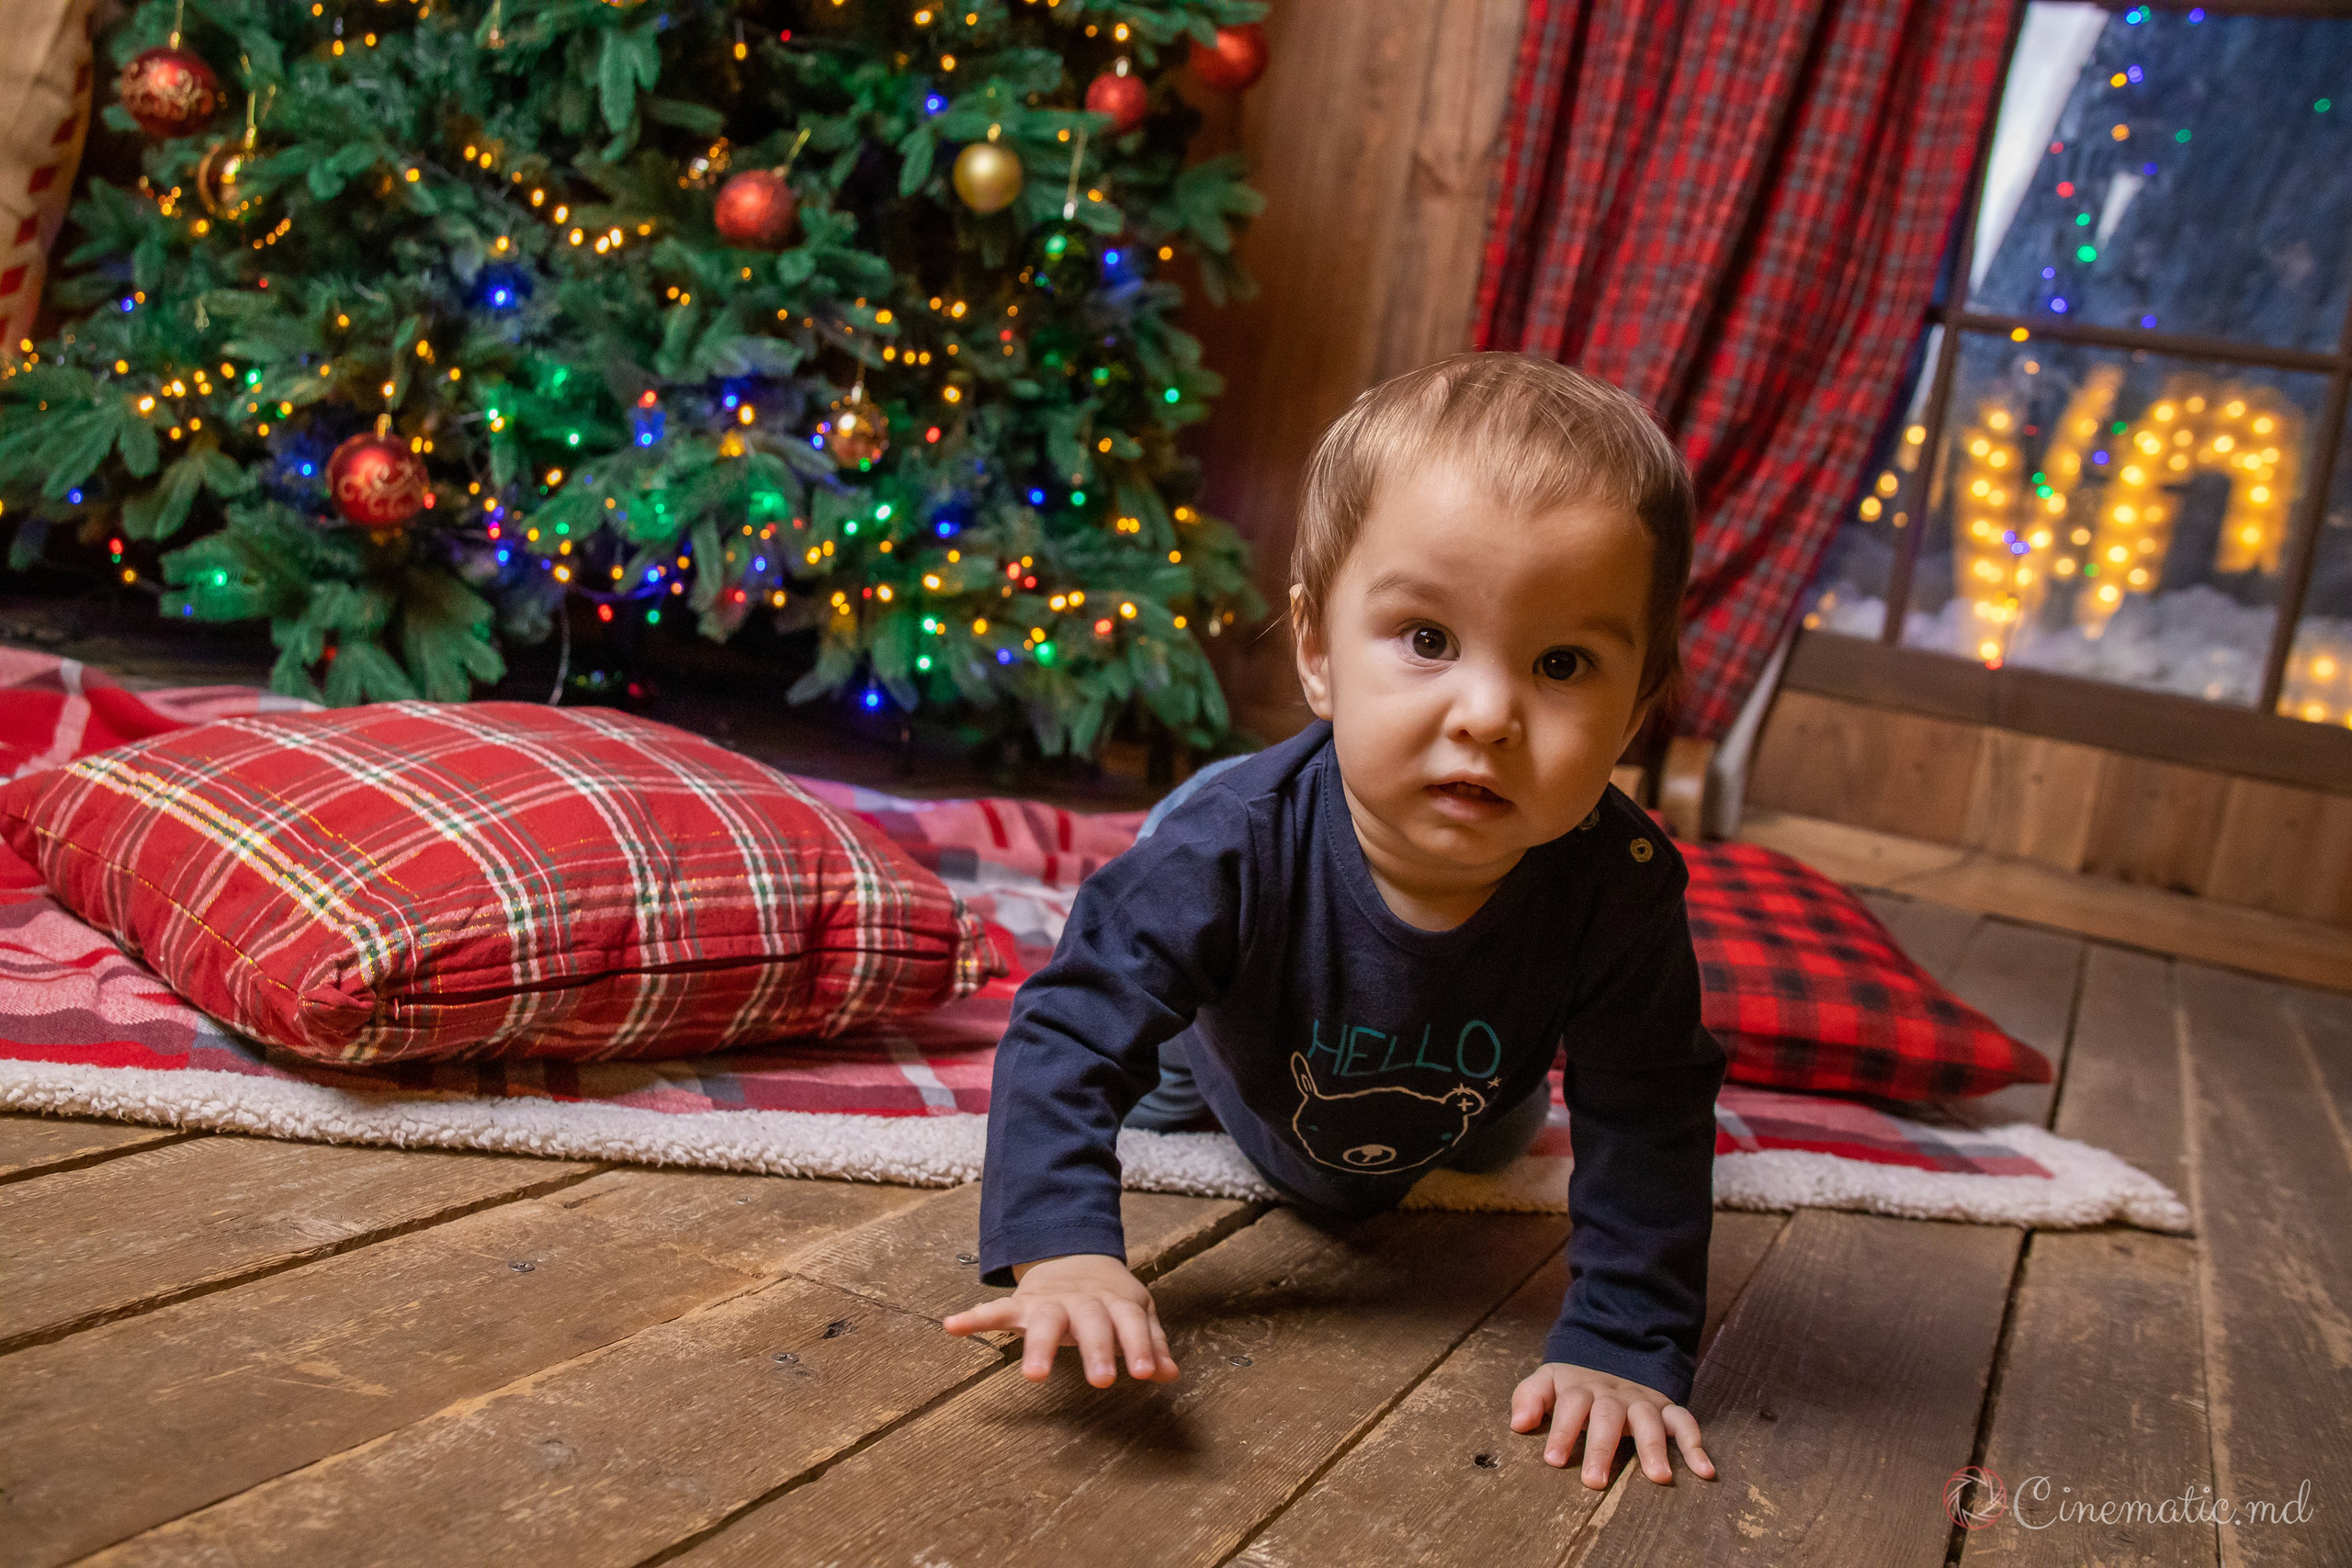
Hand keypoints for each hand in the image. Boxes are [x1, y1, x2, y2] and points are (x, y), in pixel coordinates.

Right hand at [941, 1253, 1179, 1386]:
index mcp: (1115, 1302)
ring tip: (1033, 1376)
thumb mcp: (1136, 1313)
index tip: (1146, 1374)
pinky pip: (995, 1311)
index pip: (1131, 1322)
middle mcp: (1082, 1301)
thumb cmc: (1110, 1299)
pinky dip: (974, 1318)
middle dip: (1096, 1349)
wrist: (1074, 1256)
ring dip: (1039, 1347)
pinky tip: (953, 1327)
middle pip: (1090, 1322)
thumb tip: (1170, 1374)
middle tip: (1103, 1381)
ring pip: (1045, 1321)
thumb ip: (1151, 1342)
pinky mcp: (1021, 1305)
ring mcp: (1050, 1302)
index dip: (1140, 1346)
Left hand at [1509, 1362, 1714, 1487]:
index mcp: (1581, 1387)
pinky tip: (1704, 1471)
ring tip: (1658, 1478)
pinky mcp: (1665, 1409)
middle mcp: (1613, 1394)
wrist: (1611, 1359)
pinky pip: (1684, 1422)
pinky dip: (1695, 1445)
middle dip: (1602, 1448)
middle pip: (1608, 1416)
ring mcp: (1642, 1401)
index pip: (1571, 1405)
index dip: (1562, 1431)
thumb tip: (1518, 1423)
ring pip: (1649, 1420)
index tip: (1552, 1460)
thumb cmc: (1573, 1387)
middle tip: (1594, 1482)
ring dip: (1653, 1447)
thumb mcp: (1547, 1382)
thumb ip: (1529, 1397)